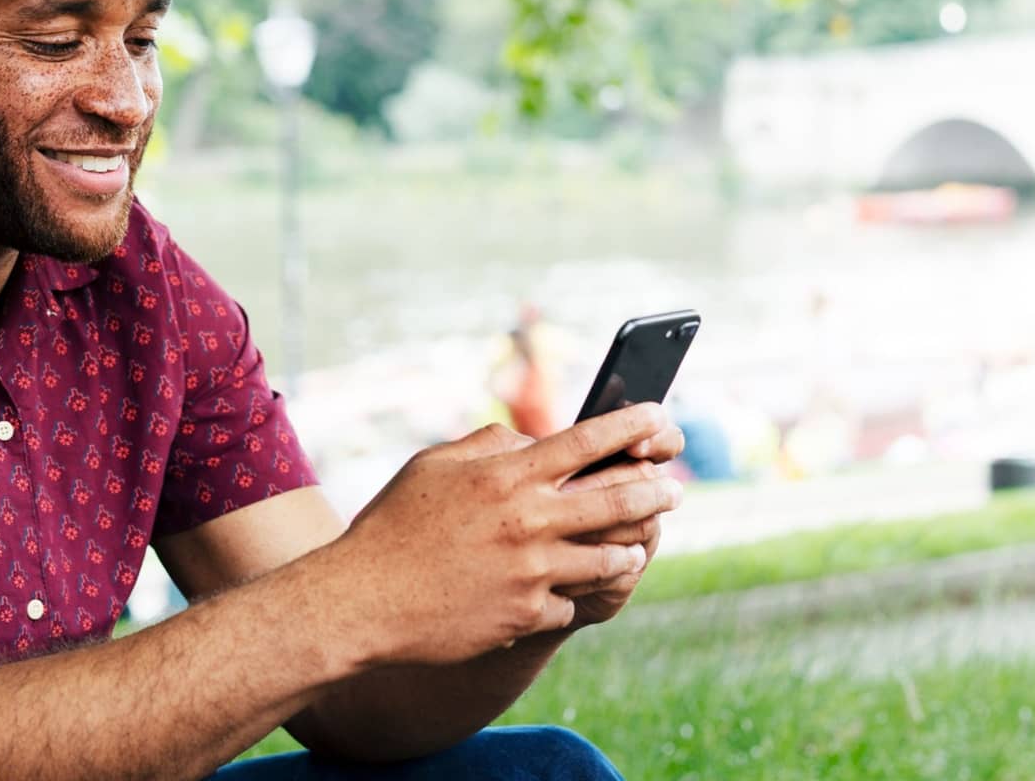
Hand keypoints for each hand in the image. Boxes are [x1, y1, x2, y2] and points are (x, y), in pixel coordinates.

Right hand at [327, 404, 683, 666]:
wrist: (362, 602)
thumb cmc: (392, 526)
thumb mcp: (432, 465)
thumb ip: (488, 445)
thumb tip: (530, 439)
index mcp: (506, 475)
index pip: (588, 440)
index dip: (633, 424)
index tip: (660, 417)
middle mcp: (528, 520)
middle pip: (618, 499)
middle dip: (655, 492)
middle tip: (672, 492)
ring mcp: (531, 572)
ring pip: (609, 558)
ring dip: (626, 550)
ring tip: (632, 547)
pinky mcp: (525, 616)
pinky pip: (570, 604)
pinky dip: (567, 596)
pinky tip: (556, 593)